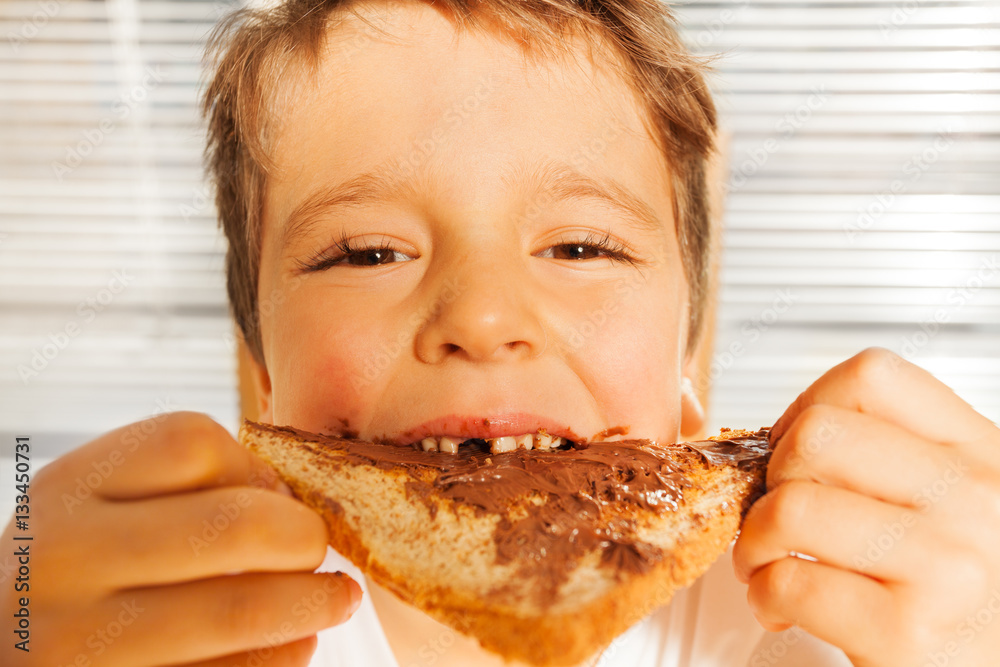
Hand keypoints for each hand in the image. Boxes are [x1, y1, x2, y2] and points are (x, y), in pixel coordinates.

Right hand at [0, 411, 360, 665]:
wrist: (1, 653)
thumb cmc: (68, 577)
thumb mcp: (92, 512)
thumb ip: (175, 492)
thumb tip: (292, 502)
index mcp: (66, 491)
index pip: (193, 442)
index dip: (257, 467)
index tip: (279, 497)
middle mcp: (62, 561)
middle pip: (234, 525)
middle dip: (303, 537)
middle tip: (319, 551)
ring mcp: (78, 644)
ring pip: (239, 609)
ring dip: (311, 604)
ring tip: (335, 600)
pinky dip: (281, 659)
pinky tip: (295, 646)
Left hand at [732, 348, 999, 666]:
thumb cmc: (969, 595)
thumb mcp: (961, 502)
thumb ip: (897, 457)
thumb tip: (787, 437)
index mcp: (981, 454)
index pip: (870, 376)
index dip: (808, 405)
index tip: (794, 448)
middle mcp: (973, 499)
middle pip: (815, 436)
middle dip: (769, 478)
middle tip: (776, 514)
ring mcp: (945, 565)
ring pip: (789, 506)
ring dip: (754, 541)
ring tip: (769, 563)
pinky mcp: (908, 632)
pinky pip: (790, 582)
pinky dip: (763, 595)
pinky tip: (783, 606)